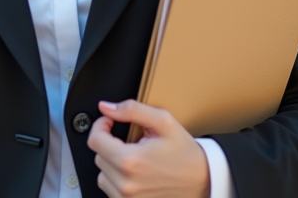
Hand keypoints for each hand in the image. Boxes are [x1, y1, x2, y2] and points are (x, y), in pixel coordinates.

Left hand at [86, 100, 210, 197]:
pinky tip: (134, 173)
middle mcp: (125, 183)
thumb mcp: (163, 122)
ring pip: (102, 173)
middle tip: (131, 141)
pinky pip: (109, 189)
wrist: (203, 181)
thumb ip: (132, 110)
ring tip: (134, 158)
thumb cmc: (184, 153)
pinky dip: (116, 179)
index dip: (101, 125)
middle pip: (98, 156)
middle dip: (110, 143)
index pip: (94, 140)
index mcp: (130, 161)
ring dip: (112, 162)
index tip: (110, 122)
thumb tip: (106, 107)